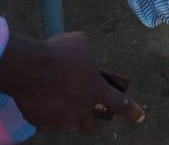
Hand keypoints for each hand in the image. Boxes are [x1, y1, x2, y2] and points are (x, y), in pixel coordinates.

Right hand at [0, 32, 144, 133]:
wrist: (28, 68)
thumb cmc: (58, 53)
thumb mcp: (81, 43)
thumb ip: (88, 53)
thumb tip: (86, 56)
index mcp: (97, 90)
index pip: (121, 104)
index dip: (132, 111)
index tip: (140, 117)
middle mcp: (82, 110)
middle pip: (92, 125)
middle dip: (92, 117)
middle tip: (84, 105)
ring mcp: (62, 120)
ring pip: (71, 124)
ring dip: (70, 115)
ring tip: (59, 99)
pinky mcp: (43, 124)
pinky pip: (50, 122)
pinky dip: (49, 114)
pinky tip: (42, 100)